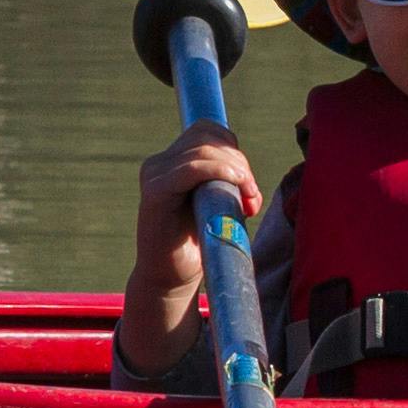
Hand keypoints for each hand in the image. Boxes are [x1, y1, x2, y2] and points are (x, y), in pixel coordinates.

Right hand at [135, 124, 258, 290]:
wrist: (171, 278)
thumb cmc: (199, 242)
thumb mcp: (219, 203)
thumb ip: (228, 180)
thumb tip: (245, 171)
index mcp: (172, 161)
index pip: (207, 129)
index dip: (233, 148)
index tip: (248, 183)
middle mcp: (159, 163)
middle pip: (209, 139)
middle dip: (239, 162)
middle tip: (253, 195)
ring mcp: (155, 175)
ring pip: (204, 151)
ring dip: (236, 171)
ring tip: (248, 201)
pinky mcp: (156, 193)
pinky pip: (192, 169)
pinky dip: (219, 171)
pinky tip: (236, 184)